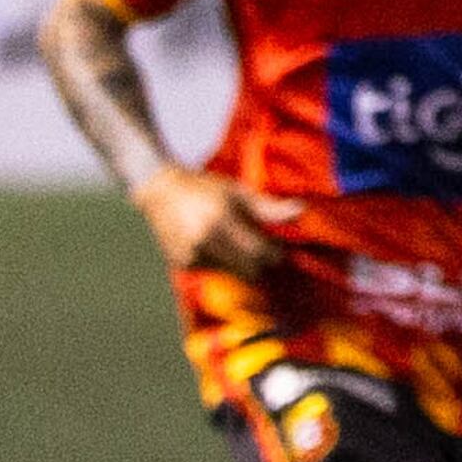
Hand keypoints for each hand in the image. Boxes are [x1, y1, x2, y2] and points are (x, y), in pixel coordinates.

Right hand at [131, 165, 302, 276]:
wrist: (159, 191)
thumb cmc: (204, 188)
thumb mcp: (237, 191)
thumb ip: (269, 207)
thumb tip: (302, 211)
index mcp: (222, 219)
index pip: (261, 252)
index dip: (276, 254)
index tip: (278, 248)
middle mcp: (206, 240)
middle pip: (250, 270)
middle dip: (261, 264)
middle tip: (262, 250)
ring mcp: (192, 255)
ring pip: (233, 273)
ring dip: (240, 263)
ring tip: (233, 242)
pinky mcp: (184, 264)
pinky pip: (215, 271)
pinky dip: (220, 263)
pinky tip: (212, 245)